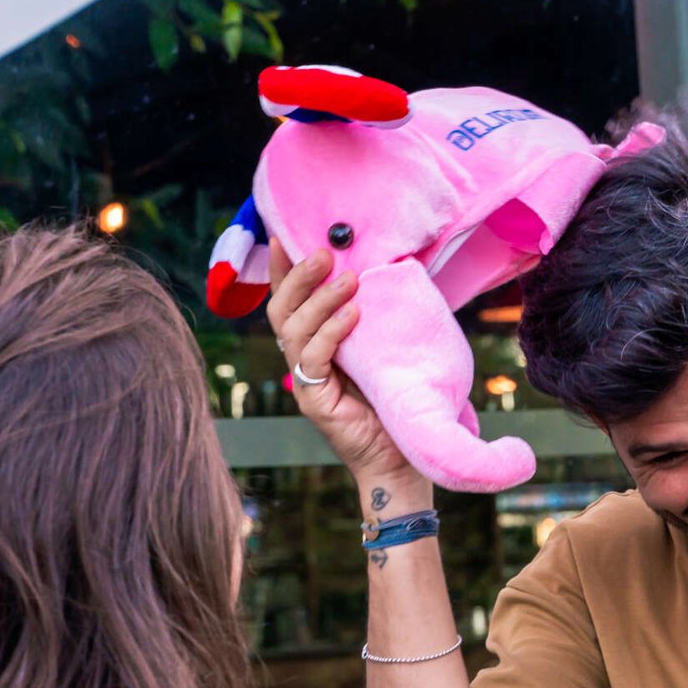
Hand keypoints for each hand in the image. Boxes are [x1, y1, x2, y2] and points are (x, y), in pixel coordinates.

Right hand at [266, 240, 419, 486]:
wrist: (405, 453)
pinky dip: (331, 334)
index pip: (291, 299)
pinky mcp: (314, 402)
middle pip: (282, 310)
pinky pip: (313, 360)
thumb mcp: (385, 345)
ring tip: (347, 279)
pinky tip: (352, 315)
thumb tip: (388, 267)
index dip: (285, 269)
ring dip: (319, 300)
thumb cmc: (398, 397)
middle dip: (298, 277)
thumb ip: (376, 314)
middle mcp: (303, 359)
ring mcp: (305, 381)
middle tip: (323, 252)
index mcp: (314, 343)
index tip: (288, 234)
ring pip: (294, 331)